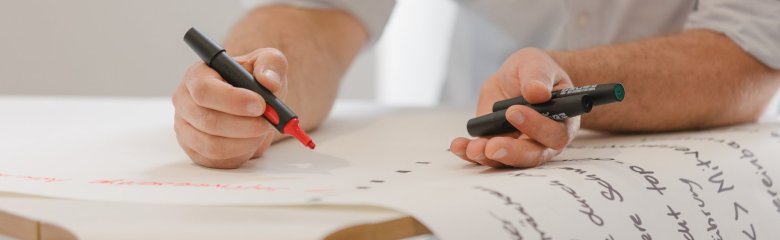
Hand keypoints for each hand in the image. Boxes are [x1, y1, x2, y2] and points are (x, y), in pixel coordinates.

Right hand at [172, 48, 287, 168]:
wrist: (252, 101)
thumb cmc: (254, 79)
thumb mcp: (268, 62)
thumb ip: (271, 64)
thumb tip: (268, 81)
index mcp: (197, 76)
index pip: (204, 90)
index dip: (233, 101)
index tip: (260, 105)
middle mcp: (185, 102)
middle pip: (209, 121)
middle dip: (245, 126)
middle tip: (269, 123)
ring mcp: (186, 128)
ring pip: (214, 145)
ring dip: (245, 141)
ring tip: (261, 130)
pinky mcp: (195, 150)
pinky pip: (218, 161)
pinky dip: (240, 154)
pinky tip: (250, 140)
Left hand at [449, 48, 579, 167]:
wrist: (517, 78)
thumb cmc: (534, 71)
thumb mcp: (536, 64)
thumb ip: (539, 76)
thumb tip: (537, 92)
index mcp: (562, 121)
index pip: (555, 132)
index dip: (536, 126)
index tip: (513, 112)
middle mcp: (544, 141)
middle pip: (532, 155)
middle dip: (511, 152)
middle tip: (492, 145)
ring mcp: (520, 147)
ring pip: (507, 161)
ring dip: (488, 157)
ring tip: (472, 149)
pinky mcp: (498, 147)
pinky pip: (486, 156)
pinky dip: (470, 153)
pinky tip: (459, 146)